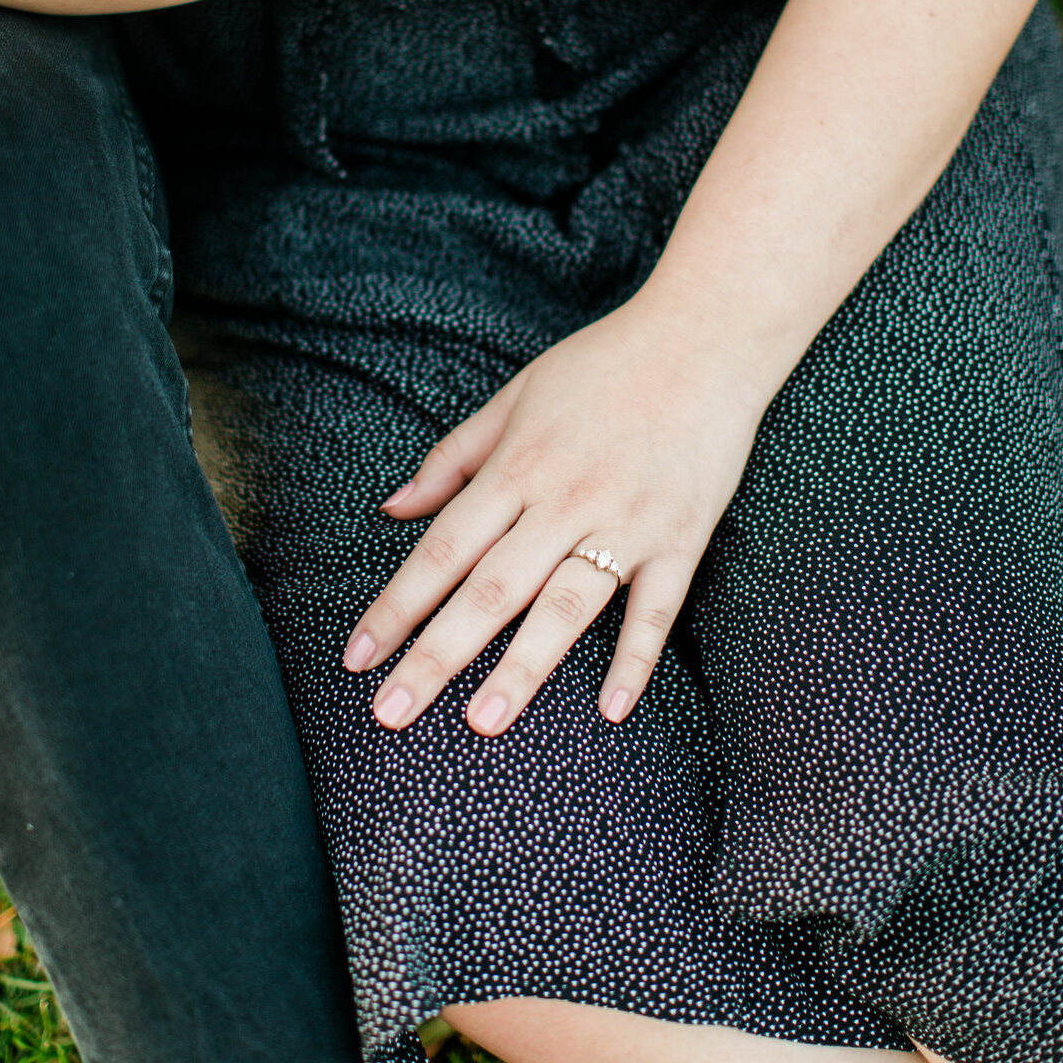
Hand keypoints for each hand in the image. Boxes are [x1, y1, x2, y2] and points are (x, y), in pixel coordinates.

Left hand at [341, 297, 767, 734]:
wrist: (704, 339)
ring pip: (565, 606)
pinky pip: (656, 608)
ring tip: (483, 723)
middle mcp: (565, 499)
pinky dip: (636, 657)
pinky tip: (613, 709)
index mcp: (519, 466)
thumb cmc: (602, 366)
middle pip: (490, 589)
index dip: (397, 606)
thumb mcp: (515, 397)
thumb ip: (454, 458)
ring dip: (522, 666)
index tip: (358, 657)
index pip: (443, 549)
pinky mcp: (681, 537)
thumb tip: (392, 508)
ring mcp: (626, 522)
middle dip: (437, 654)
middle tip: (391, 713)